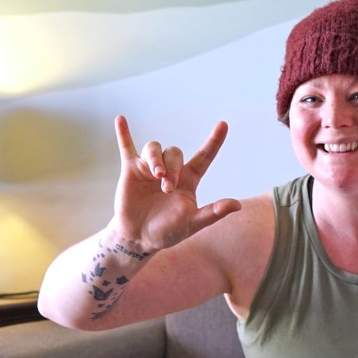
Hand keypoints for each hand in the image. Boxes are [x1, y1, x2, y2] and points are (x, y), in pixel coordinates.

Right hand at [111, 115, 241, 252]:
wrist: (139, 238)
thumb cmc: (168, 231)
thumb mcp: (193, 223)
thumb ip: (213, 213)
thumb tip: (237, 205)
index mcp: (189, 180)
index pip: (205, 156)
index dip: (214, 141)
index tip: (223, 124)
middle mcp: (171, 170)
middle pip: (175, 152)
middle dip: (172, 167)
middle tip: (167, 187)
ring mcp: (149, 169)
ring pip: (154, 148)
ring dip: (156, 159)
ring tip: (156, 176)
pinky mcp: (131, 170)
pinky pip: (127, 147)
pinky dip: (124, 134)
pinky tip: (121, 120)